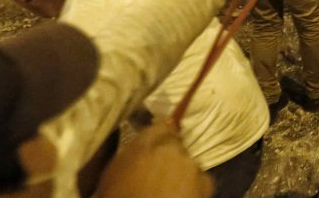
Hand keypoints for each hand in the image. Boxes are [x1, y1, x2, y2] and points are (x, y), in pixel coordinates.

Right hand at [96, 118, 212, 197]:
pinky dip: (194, 186)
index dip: (160, 135)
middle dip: (169, 156)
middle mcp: (172, 149)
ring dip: (181, 171)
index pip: (161, 126)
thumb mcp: (112, 175)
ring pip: (188, 163)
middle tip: (158, 173)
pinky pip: (201, 180)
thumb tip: (141, 148)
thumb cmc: (119, 197)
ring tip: (169, 189)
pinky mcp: (205, 183)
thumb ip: (131, 155)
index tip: (156, 144)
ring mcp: (191, 165)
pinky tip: (182, 196)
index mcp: (146, 144)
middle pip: (175, 145)